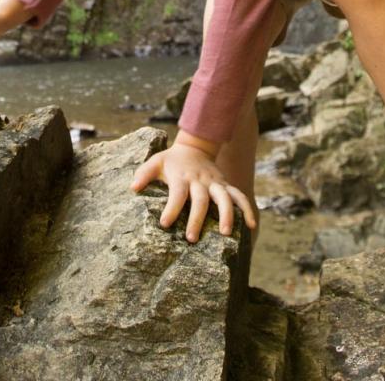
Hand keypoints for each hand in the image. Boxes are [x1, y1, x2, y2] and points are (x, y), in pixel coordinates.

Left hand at [131, 139, 255, 243]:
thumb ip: (144, 174)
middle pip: (200, 200)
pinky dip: (247, 209)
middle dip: (197, 219)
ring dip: (227, 215)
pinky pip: (239, 197)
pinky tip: (252, 225)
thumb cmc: (172, 160)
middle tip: (191, 238)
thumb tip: (133, 187)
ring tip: (226, 233)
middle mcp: (200, 181)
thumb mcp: (156, 161)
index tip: (165, 224)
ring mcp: (215, 183)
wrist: (195, 146)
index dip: (171, 208)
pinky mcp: (225, 186)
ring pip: (224, 198)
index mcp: (181, 177)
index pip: (177, 194)